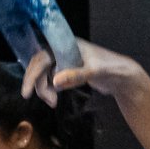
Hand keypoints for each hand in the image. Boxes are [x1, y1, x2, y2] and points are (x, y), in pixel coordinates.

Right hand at [20, 39, 142, 105]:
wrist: (123, 76)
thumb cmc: (111, 69)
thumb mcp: (93, 72)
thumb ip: (75, 76)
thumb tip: (54, 81)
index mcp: (66, 45)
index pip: (42, 57)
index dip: (32, 73)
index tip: (26, 92)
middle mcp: (63, 50)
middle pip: (40, 66)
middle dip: (38, 84)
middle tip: (47, 101)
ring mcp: (65, 61)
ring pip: (45, 74)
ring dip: (44, 88)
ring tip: (53, 102)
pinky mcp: (68, 70)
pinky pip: (51, 79)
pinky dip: (50, 89)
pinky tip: (55, 98)